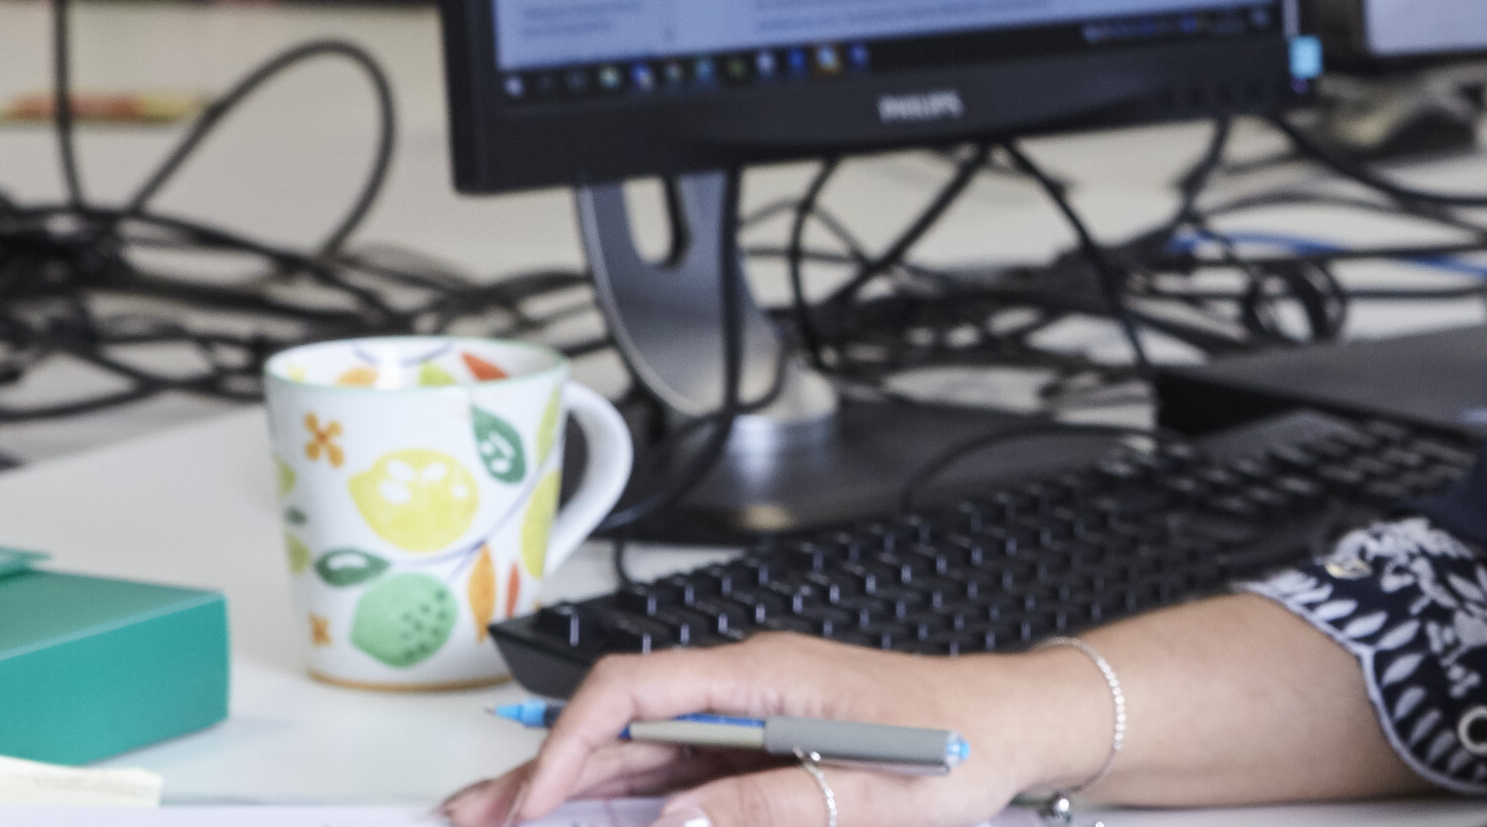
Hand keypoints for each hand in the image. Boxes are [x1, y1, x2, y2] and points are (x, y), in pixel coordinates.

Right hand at [441, 635, 1111, 826]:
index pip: (638, 691)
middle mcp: (748, 684)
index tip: (533, 804)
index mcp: (767, 675)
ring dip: (567, 786)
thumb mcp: (870, 793)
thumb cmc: (960, 745)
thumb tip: (677, 824)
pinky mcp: (760, 743)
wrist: (1015, 726)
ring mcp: (750, 713)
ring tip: (498, 818)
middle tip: (471, 816)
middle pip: (620, 721)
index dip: (573, 745)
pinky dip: (619, 797)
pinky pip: (673, 768)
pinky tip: (580, 819)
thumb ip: (772, 807)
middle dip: (542, 768)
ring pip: (636, 748)